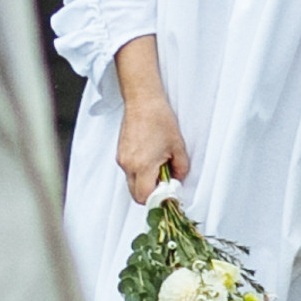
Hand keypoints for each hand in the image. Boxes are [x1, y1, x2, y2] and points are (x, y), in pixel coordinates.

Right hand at [113, 35, 189, 205]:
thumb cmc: (160, 120)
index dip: (158, 199)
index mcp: (143, 166)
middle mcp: (129, 165)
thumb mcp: (178, 147)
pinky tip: (150, 159)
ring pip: (132, 183)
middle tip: (165, 183)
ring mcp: (122, 159)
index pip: (145, 197)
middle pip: (136, 194)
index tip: (168, 193)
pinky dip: (139, 172)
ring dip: (145, 182)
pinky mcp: (120, 153)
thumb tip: (177, 180)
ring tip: (159, 167)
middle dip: (151, 194)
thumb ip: (180, 169)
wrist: (143, 101)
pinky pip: (129, 171)